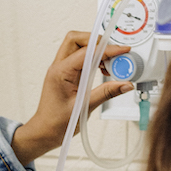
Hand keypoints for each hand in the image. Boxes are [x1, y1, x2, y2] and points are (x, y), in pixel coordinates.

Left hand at [10, 30, 134, 164]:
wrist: (44, 132)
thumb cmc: (56, 123)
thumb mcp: (84, 107)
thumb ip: (106, 93)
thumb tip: (125, 84)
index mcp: (60, 73)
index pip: (86, 51)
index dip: (106, 49)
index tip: (123, 50)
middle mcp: (59, 67)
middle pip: (76, 39)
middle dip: (97, 41)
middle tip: (114, 53)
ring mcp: (62, 69)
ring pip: (78, 46)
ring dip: (96, 50)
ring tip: (111, 65)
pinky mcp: (67, 74)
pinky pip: (80, 58)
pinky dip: (94, 59)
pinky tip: (103, 70)